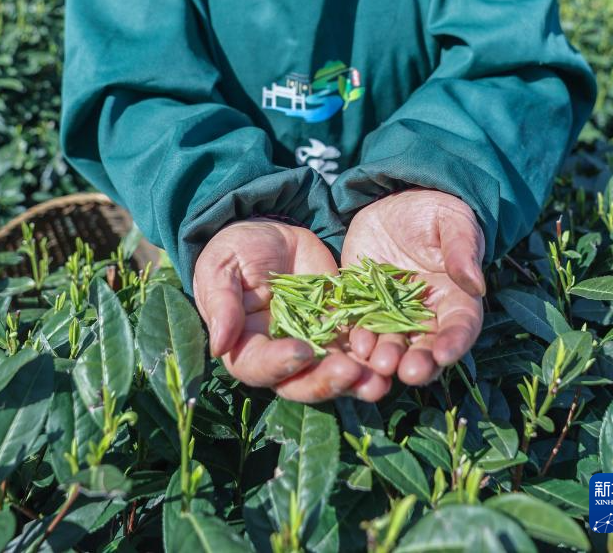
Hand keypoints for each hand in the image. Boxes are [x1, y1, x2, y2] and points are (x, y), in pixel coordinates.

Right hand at [193, 220, 390, 402]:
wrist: (270, 231)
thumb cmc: (235, 251)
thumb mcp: (221, 269)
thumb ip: (222, 304)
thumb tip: (219, 345)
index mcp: (247, 347)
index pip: (260, 368)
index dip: (280, 365)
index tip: (301, 351)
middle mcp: (282, 355)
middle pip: (302, 381)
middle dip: (327, 381)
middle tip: (352, 373)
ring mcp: (314, 342)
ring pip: (336, 371)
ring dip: (358, 378)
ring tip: (380, 378)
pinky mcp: (340, 325)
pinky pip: (359, 343)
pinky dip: (376, 351)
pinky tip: (393, 352)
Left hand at [341, 189, 484, 385]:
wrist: (395, 204)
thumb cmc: (434, 213)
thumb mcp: (453, 223)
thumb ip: (462, 251)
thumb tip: (476, 283)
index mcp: (456, 299)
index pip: (460, 327)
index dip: (454, 342)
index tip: (445, 354)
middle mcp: (426, 315)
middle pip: (425, 346)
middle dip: (418, 361)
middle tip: (408, 371)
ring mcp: (392, 314)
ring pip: (391, 344)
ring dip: (385, 357)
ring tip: (378, 362)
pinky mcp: (362, 305)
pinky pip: (359, 326)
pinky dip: (357, 338)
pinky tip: (354, 344)